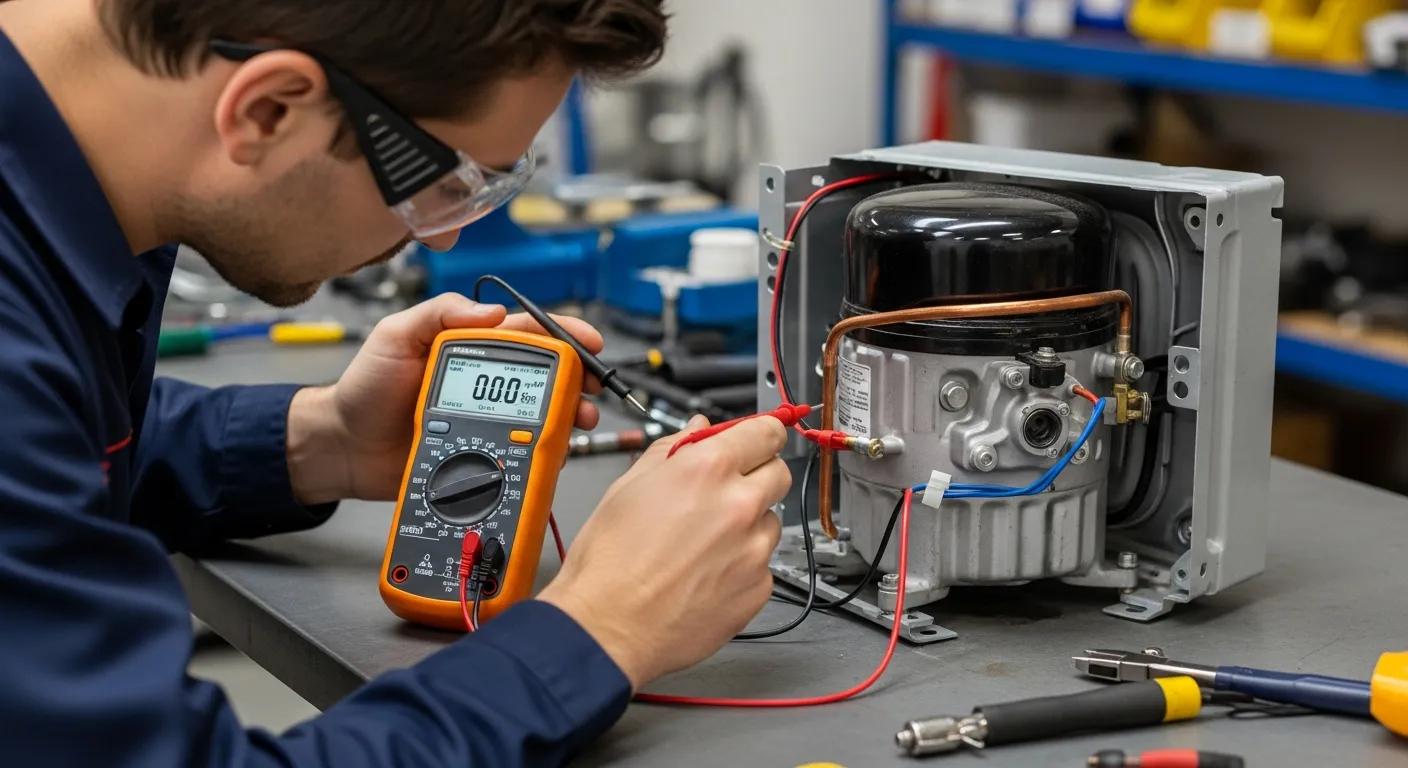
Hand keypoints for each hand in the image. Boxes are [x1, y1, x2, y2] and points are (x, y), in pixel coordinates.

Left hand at [286, 293, 602, 504]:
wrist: (345, 447)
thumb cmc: (365, 389)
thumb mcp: (395, 336)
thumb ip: (439, 315)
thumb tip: (492, 310)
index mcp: (472, 346)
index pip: (528, 333)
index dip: (565, 335)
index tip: (590, 341)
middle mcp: (486, 382)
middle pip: (548, 376)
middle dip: (579, 380)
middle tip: (593, 390)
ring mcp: (489, 419)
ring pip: (543, 415)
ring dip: (568, 416)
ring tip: (578, 421)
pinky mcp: (484, 454)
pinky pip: (523, 452)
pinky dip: (544, 452)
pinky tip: (553, 452)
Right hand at [537, 414, 791, 689]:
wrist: (607, 628)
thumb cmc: (609, 562)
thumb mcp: (628, 487)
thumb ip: (672, 449)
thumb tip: (696, 430)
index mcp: (708, 469)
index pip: (765, 432)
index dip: (761, 433)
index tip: (758, 439)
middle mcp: (739, 505)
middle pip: (779, 472)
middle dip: (758, 475)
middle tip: (726, 492)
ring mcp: (754, 549)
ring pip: (771, 521)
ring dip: (749, 524)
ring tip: (704, 543)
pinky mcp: (758, 588)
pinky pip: (762, 564)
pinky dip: (742, 565)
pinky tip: (705, 573)